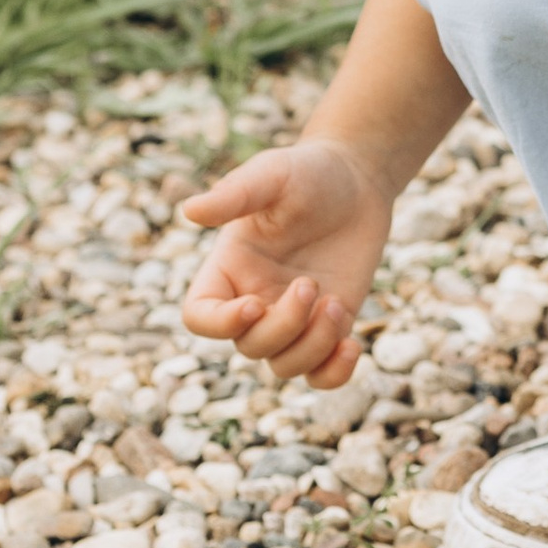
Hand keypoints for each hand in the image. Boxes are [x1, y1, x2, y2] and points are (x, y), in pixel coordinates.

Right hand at [179, 137, 393, 384]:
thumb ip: (234, 195)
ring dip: (313, 346)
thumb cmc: (307, 172)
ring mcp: (293, 318)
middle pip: (249, 346)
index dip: (219, 324)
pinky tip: (353, 344)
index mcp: (228, 268)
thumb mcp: (271, 176)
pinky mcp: (330, 326)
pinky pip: (322, 375)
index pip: (199, 317)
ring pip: (285, 365)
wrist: (358, 180)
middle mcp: (254, 299)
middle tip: (311, 283)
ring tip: (336, 304)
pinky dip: (335, 374)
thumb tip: (189, 211)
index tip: (253, 305)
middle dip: (283, 326)